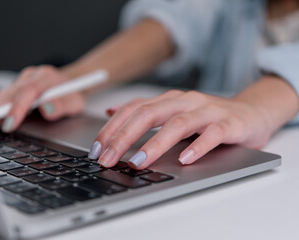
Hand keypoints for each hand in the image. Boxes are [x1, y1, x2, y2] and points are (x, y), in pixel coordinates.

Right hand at [0, 65, 85, 136]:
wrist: (70, 84)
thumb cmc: (72, 95)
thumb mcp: (75, 102)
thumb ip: (63, 105)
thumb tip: (48, 109)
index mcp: (46, 77)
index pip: (28, 91)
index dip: (17, 108)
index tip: (10, 125)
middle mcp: (30, 76)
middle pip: (9, 94)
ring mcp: (20, 81)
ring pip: (0, 95)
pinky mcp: (14, 88)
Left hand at [88, 90, 273, 168]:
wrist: (250, 113)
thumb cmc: (207, 118)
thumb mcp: (172, 113)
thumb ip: (145, 112)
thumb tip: (112, 112)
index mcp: (167, 100)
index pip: (132, 109)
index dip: (111, 128)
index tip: (96, 149)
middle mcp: (183, 101)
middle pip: (148, 114)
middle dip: (124, 137)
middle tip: (108, 158)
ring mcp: (206, 111)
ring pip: (177, 123)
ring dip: (155, 144)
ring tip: (138, 162)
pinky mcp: (228, 123)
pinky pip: (212, 133)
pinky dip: (197, 146)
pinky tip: (185, 159)